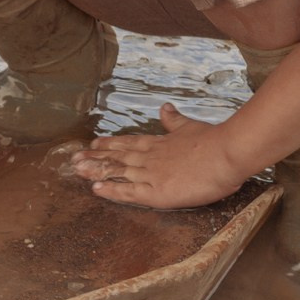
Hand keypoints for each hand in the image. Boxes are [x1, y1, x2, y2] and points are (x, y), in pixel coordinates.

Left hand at [69, 105, 253, 209]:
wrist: (225, 154)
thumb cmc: (213, 140)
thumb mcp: (190, 126)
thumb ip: (174, 120)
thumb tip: (164, 107)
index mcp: (159, 143)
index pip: (129, 143)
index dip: (110, 144)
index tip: (94, 143)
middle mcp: (150, 158)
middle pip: (117, 157)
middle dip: (95, 158)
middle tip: (74, 158)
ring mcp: (151, 175)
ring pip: (117, 172)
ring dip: (96, 171)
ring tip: (77, 170)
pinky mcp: (157, 192)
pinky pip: (129, 192)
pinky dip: (111, 190)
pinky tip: (96, 189)